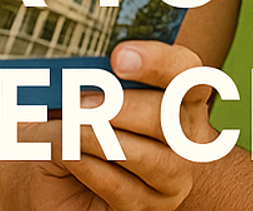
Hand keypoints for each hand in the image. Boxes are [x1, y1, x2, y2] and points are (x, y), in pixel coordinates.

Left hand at [24, 41, 216, 210]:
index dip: (157, 62)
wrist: (73, 179)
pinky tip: (67, 155)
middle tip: (77, 102)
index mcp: (183, 98)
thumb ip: (94, 78)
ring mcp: (173, 177)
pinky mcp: (149, 207)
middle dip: (118, 106)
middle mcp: (188, 138)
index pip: (187, 73)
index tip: (118, 57)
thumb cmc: (89, 124)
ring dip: (94, 138)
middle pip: (166, 116)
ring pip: (143, 156)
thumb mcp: (95, 94)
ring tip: (64, 129)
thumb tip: (74, 68)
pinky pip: (118, 186)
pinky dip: (86, 166)